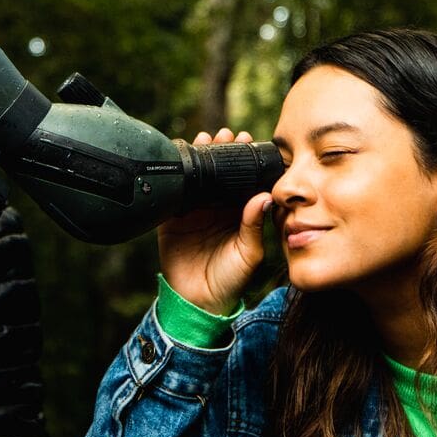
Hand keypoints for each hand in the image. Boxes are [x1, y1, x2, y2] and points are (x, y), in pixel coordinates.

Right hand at [156, 128, 274, 314]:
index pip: (243, 179)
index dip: (245, 160)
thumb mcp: (249, 254)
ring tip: (205, 138)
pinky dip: (176, 176)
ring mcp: (195, 210)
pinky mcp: (173, 217)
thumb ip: (254, 226)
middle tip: (227, 135)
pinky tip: (180, 159)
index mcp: (239, 213)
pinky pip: (174, 192)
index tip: (247, 141)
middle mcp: (218, 207)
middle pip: (220, 171)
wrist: (198, 301)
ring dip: (201, 155)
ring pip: (198, 176)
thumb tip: (263, 198)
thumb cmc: (231, 280)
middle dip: (222, 150)